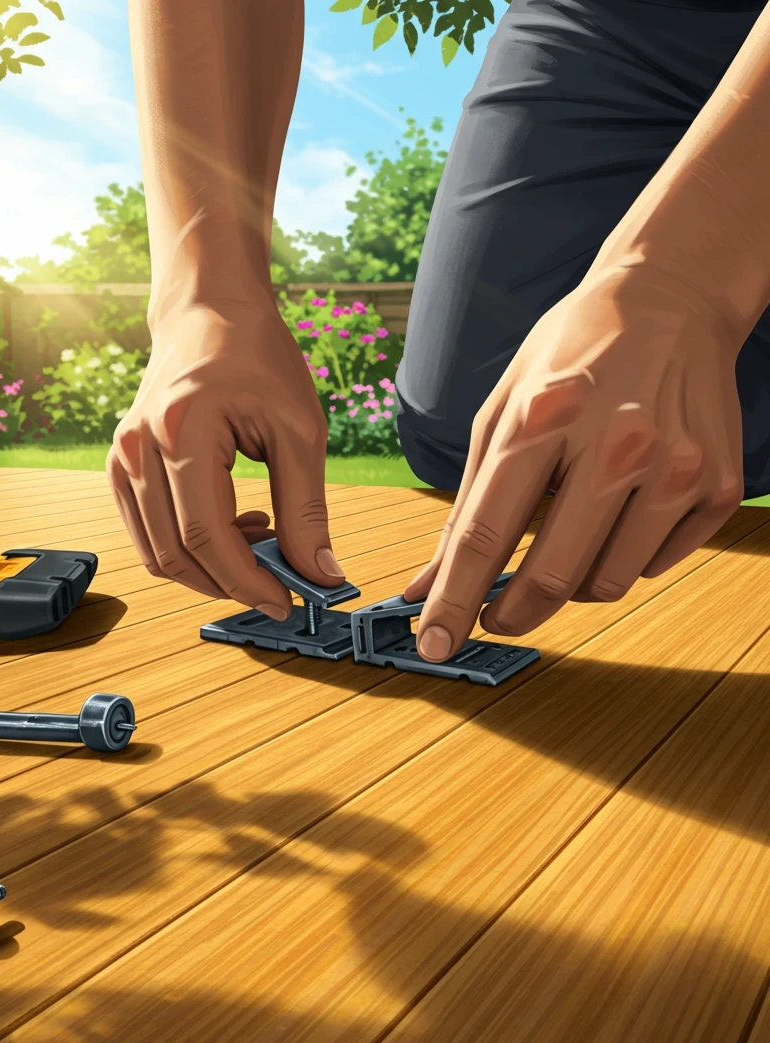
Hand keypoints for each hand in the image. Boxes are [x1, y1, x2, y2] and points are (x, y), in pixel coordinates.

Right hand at [106, 296, 344, 618]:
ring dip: (211, 571)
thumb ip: (307, 510)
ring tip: (262, 543)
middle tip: (281, 586)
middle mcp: (137, 447)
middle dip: (231, 584)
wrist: (209, 312)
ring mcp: (120, 458)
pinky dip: (191, 550)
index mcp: (182, 431)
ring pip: (157, 554)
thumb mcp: (300, 431)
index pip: (205, 536)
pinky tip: (235, 528)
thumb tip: (320, 576)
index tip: (287, 603)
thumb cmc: (259, 359)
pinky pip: (149, 534)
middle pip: (176, 554)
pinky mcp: (119, 467)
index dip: (247, 581)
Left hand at [405, 265, 744, 657]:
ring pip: (607, 583)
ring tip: (566, 539)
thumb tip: (429, 585)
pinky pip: (655, 564)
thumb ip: (466, 505)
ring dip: (572, 584)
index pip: (486, 536)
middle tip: (496, 618)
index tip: (433, 644)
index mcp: (545, 417)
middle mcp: (616, 445)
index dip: (453, 602)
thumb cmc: (574, 354)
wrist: (673, 298)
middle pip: (551, 577)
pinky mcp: (716, 484)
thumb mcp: (502, 411)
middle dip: (512, 615)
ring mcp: (675, 467)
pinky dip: (626, 556)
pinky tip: (620, 512)